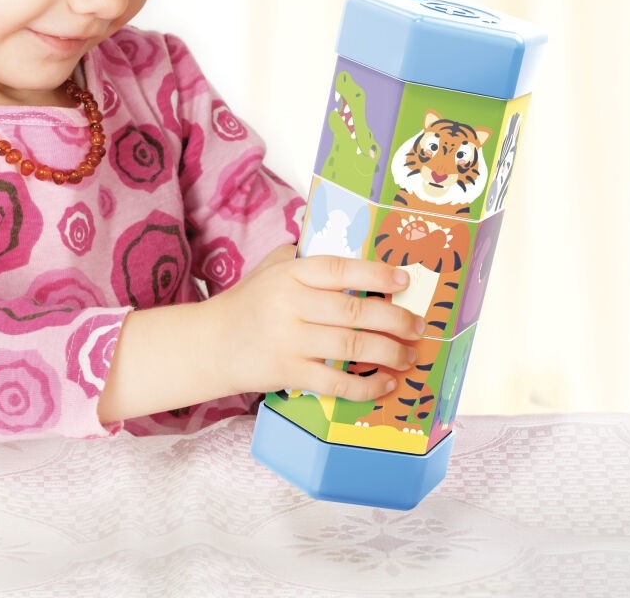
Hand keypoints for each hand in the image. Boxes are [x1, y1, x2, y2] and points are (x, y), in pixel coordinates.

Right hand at [208, 244, 423, 401]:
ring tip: (409, 355)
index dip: (374, 275)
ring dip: (389, 352)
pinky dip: (366, 385)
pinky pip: (336, 382)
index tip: (402, 280)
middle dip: (395, 319)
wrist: (212, 343)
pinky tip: (385, 383)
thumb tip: (348, 244)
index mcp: (289, 275)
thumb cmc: (248, 302)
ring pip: (351, 346)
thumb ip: (304, 258)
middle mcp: (290, 305)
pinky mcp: (289, 373)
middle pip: (353, 311)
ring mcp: (289, 341)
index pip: (338, 270)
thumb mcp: (270, 268)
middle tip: (417, 325)